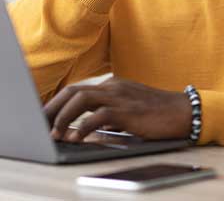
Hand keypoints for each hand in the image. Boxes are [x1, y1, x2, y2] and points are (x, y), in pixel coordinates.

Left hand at [45, 77, 191, 141]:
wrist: (184, 111)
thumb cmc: (157, 114)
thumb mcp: (128, 111)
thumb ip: (107, 115)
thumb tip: (85, 129)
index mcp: (111, 85)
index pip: (76, 90)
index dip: (56, 103)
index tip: (42, 116)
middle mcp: (112, 87)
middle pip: (72, 91)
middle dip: (52, 108)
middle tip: (38, 123)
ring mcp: (119, 96)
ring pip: (81, 100)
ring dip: (63, 117)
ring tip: (54, 133)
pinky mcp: (127, 110)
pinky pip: (99, 116)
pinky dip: (84, 126)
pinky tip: (76, 138)